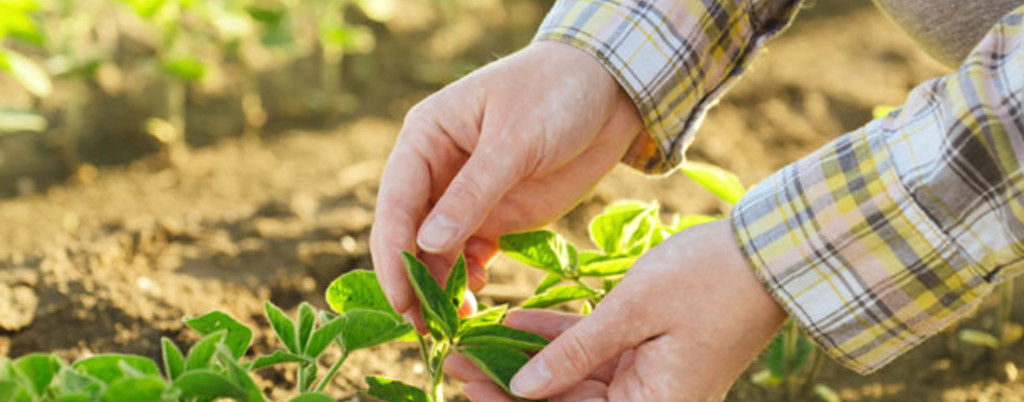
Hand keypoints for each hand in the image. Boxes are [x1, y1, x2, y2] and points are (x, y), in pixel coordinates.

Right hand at [370, 41, 643, 318]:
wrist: (612, 92)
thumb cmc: (556, 94)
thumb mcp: (516, 141)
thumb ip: (474, 193)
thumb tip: (426, 245)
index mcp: (426, 138)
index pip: (396, 201)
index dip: (393, 252)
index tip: (401, 297)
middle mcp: (436, 170)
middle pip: (409, 234)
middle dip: (413, 279)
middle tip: (423, 327)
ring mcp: (465, 197)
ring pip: (436, 252)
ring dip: (440, 287)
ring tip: (455, 322)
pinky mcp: (495, 217)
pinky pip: (469, 257)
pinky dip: (468, 280)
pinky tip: (478, 297)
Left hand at [445, 220, 787, 400]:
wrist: (769, 253)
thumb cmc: (709, 279)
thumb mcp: (633, 310)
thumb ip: (575, 352)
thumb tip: (522, 390)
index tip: (464, 383)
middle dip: (509, 383)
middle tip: (457, 361)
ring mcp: (653, 380)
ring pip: (575, 378)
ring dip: (529, 360)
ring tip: (476, 340)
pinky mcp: (652, 355)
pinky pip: (596, 353)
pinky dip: (559, 339)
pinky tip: (515, 323)